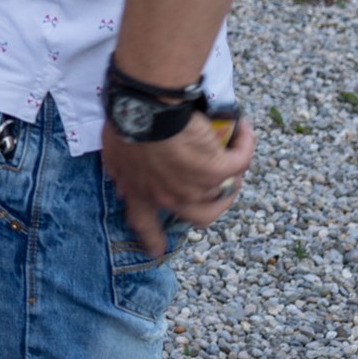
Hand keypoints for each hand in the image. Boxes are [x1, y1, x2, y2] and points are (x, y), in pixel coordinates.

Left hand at [100, 113, 253, 257]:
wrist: (147, 108)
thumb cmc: (126, 122)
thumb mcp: (113, 152)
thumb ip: (119, 171)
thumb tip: (121, 185)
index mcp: (141, 192)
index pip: (144, 223)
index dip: (152, 238)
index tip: (156, 250)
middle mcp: (171, 197)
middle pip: (200, 215)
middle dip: (215, 204)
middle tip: (221, 188)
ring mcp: (196, 188)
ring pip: (224, 189)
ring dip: (231, 170)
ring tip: (232, 147)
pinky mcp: (217, 171)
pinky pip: (240, 162)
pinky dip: (244, 146)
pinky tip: (243, 130)